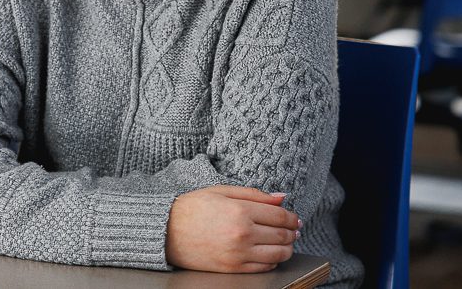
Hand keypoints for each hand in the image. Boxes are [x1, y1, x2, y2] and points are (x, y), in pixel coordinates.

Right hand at [165, 186, 300, 272]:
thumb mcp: (221, 191)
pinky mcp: (233, 268)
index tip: (295, 217)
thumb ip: (253, 194)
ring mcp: (239, 254)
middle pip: (282, 235)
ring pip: (278, 254)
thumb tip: (282, 197)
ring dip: (287, 248)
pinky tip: (270, 253)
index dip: (292, 216)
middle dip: (292, 231)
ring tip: (285, 241)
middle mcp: (243, 234)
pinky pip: (264, 267)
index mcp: (240, 211)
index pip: (280, 215)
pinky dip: (273, 261)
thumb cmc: (192, 208)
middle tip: (294, 229)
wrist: (166, 231)